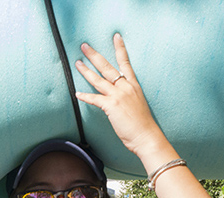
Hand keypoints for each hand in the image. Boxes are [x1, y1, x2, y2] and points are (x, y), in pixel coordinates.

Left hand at [75, 34, 165, 155]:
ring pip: (98, 79)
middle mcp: (125, 87)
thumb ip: (127, 96)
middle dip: (94, 55)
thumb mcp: (137, 104)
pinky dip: (85, 96)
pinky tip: (77, 94)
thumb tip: (118, 97)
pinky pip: (95, 98)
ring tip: (77, 63)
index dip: (120, 48)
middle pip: (107, 67)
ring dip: (86, 71)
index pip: (125, 63)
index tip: (116, 37)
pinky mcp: (111, 106)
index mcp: (133, 85)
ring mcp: (118, 95)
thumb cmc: (143, 124)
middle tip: (84, 46)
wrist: (146, 135)